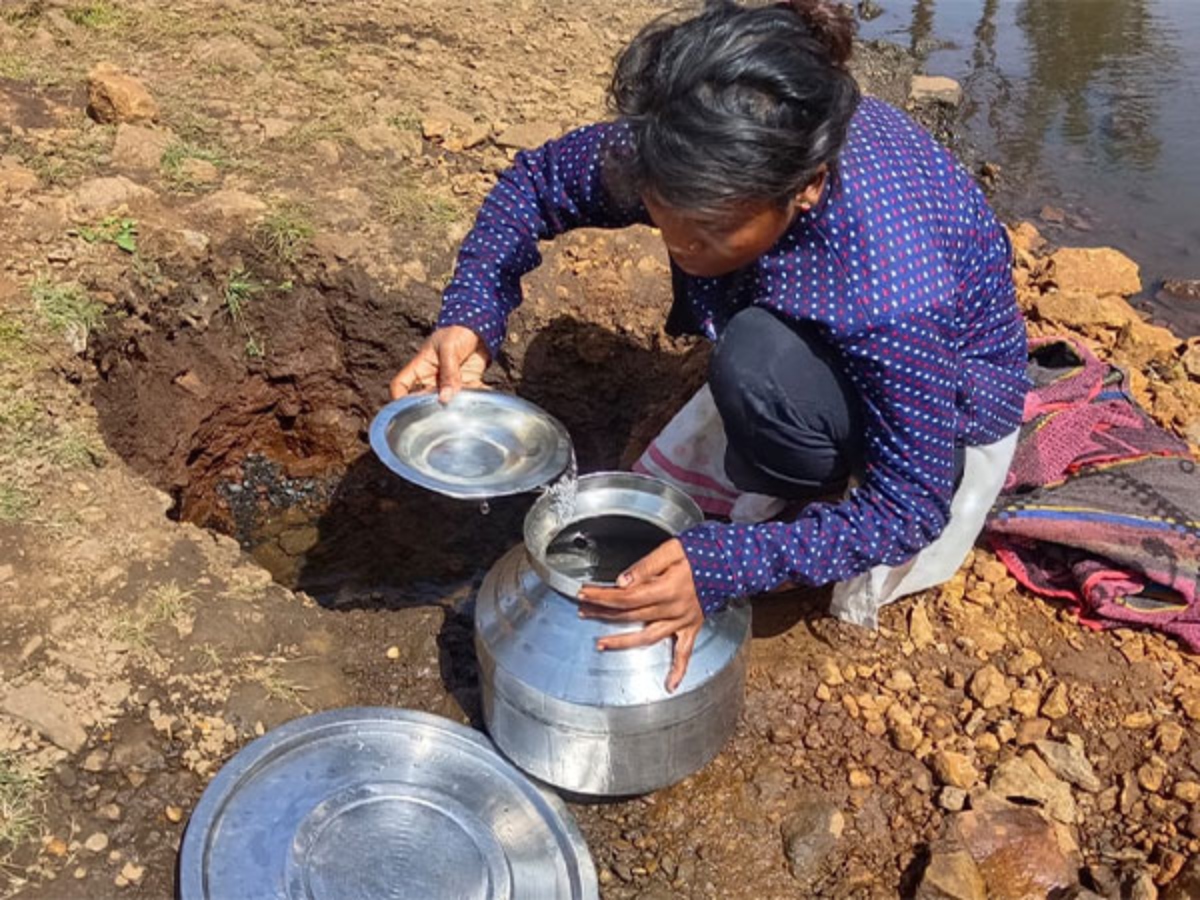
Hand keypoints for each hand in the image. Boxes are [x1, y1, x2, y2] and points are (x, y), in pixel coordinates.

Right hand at [389, 326, 489, 402]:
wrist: (479, 328)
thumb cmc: (457, 332)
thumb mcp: (449, 348)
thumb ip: (448, 373)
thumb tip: (445, 398)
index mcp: (419, 367)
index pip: (400, 385)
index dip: (399, 398)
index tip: (404, 412)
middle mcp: (431, 379)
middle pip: (423, 400)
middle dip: (430, 409)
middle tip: (440, 415)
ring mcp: (448, 384)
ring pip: (447, 402)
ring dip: (455, 406)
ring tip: (462, 409)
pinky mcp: (466, 385)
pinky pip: (470, 397)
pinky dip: (477, 400)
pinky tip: (483, 403)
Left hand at [577, 539, 703, 693]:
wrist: (730, 561)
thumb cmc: (700, 552)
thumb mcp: (671, 550)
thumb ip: (645, 566)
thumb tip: (622, 582)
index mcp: (667, 589)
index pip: (627, 597)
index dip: (603, 596)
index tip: (585, 594)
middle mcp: (674, 609)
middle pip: (631, 615)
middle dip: (604, 613)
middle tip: (584, 609)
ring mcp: (683, 621)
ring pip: (649, 637)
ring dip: (623, 642)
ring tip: (601, 644)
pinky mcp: (692, 627)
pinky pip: (685, 652)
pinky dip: (679, 670)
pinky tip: (670, 685)